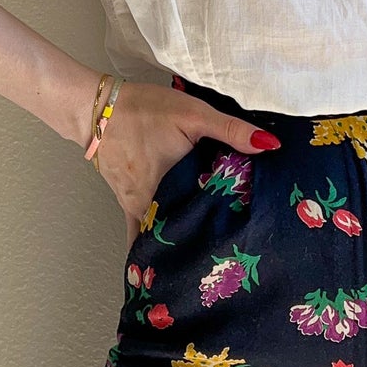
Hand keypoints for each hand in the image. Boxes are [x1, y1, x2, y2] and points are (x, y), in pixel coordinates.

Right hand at [90, 81, 281, 250]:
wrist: (96, 107)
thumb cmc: (143, 110)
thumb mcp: (194, 114)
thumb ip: (231, 130)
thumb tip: (270, 145)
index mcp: (171, 191)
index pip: (205, 220)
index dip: (225, 231)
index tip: (245, 244)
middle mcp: (151, 207)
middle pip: (185, 229)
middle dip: (206, 240)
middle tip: (234, 253)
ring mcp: (137, 207)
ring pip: (165, 230)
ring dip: (182, 238)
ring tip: (208, 250)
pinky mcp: (127, 201)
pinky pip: (140, 228)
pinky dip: (153, 240)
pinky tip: (160, 259)